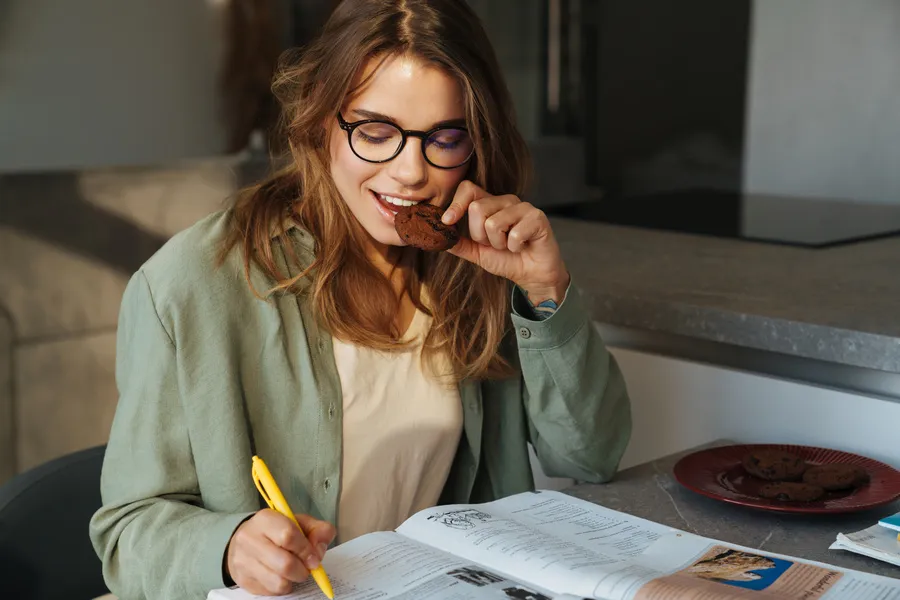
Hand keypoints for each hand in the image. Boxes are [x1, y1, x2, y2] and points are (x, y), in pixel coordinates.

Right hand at [225, 509, 335, 595]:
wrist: (246, 541)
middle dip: (302, 570)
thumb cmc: (277, 531)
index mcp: (265, 519)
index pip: (288, 536)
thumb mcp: (300, 522)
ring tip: (293, 571)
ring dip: (292, 580)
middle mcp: (249, 539)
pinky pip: (270, 592)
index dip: (306, 550)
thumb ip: (318, 530)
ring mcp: (243, 561)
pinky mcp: (243, 580)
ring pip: (278, 582)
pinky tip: (280, 575)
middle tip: (306, 568)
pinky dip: (281, 587)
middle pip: (284, 564)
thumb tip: (319, 549)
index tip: (314, 557)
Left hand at [442, 181, 569, 303]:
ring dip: (499, 244)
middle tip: (496, 244)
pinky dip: (515, 247)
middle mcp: (506, 201)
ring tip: (510, 246)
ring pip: (493, 222)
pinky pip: (514, 233)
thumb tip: (438, 236)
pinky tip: (523, 246)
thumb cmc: (508, 260)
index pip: (468, 189)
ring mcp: (523, 207)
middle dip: (480, 235)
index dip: (456, 204)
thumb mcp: (478, 253)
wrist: (533, 276)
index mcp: (490, 204)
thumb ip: (459, 244)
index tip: (448, 221)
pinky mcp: (537, 217)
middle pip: (477, 208)